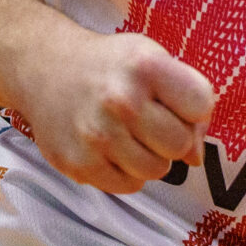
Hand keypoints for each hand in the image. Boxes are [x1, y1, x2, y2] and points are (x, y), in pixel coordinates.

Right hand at [11, 30, 213, 193]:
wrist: (44, 70)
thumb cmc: (109, 67)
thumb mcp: (152, 59)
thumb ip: (186, 100)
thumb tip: (196, 158)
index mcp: (145, 66)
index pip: (201, 105)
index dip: (194, 109)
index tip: (176, 103)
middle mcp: (120, 101)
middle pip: (179, 144)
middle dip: (171, 136)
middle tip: (149, 122)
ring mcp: (97, 135)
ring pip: (156, 170)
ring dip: (149, 157)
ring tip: (128, 134)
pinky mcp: (78, 164)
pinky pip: (128, 186)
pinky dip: (126, 172)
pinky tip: (111, 148)